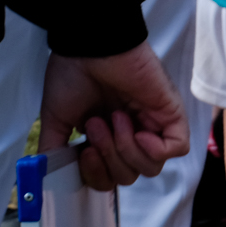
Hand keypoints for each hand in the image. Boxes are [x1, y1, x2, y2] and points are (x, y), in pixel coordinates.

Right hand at [38, 43, 189, 190]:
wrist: (89, 46)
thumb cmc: (72, 74)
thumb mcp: (56, 120)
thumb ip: (54, 153)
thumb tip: (50, 179)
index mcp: (105, 138)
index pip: (109, 179)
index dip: (96, 175)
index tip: (82, 152)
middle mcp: (130, 134)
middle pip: (129, 176)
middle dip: (108, 160)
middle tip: (96, 125)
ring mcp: (151, 124)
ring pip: (151, 167)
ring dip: (126, 150)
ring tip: (113, 118)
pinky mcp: (170, 114)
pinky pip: (175, 148)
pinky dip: (154, 148)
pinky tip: (137, 130)